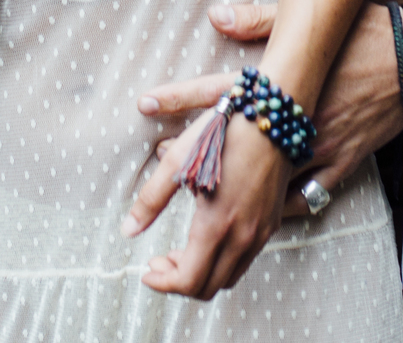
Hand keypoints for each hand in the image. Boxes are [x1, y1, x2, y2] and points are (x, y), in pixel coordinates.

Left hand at [126, 107, 291, 299]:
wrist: (274, 115)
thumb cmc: (225, 131)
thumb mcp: (180, 159)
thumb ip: (152, 199)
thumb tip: (128, 230)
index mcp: (218, 225)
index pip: (188, 281)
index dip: (163, 284)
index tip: (145, 272)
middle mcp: (244, 237)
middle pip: (209, 287)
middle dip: (179, 282)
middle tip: (159, 261)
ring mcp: (263, 231)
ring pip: (229, 276)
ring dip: (202, 273)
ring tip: (179, 252)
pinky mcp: (273, 221)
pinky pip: (245, 259)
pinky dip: (221, 261)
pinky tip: (206, 236)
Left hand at [130, 2, 402, 221]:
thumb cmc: (365, 33)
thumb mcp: (311, 20)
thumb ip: (259, 19)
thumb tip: (217, 14)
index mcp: (279, 84)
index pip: (216, 94)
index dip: (178, 99)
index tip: (144, 105)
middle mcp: (291, 122)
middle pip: (232, 156)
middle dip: (189, 174)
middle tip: (155, 197)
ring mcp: (317, 148)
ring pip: (265, 190)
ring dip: (227, 210)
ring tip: (196, 226)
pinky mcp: (342, 163)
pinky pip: (306, 198)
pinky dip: (280, 212)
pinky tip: (261, 225)